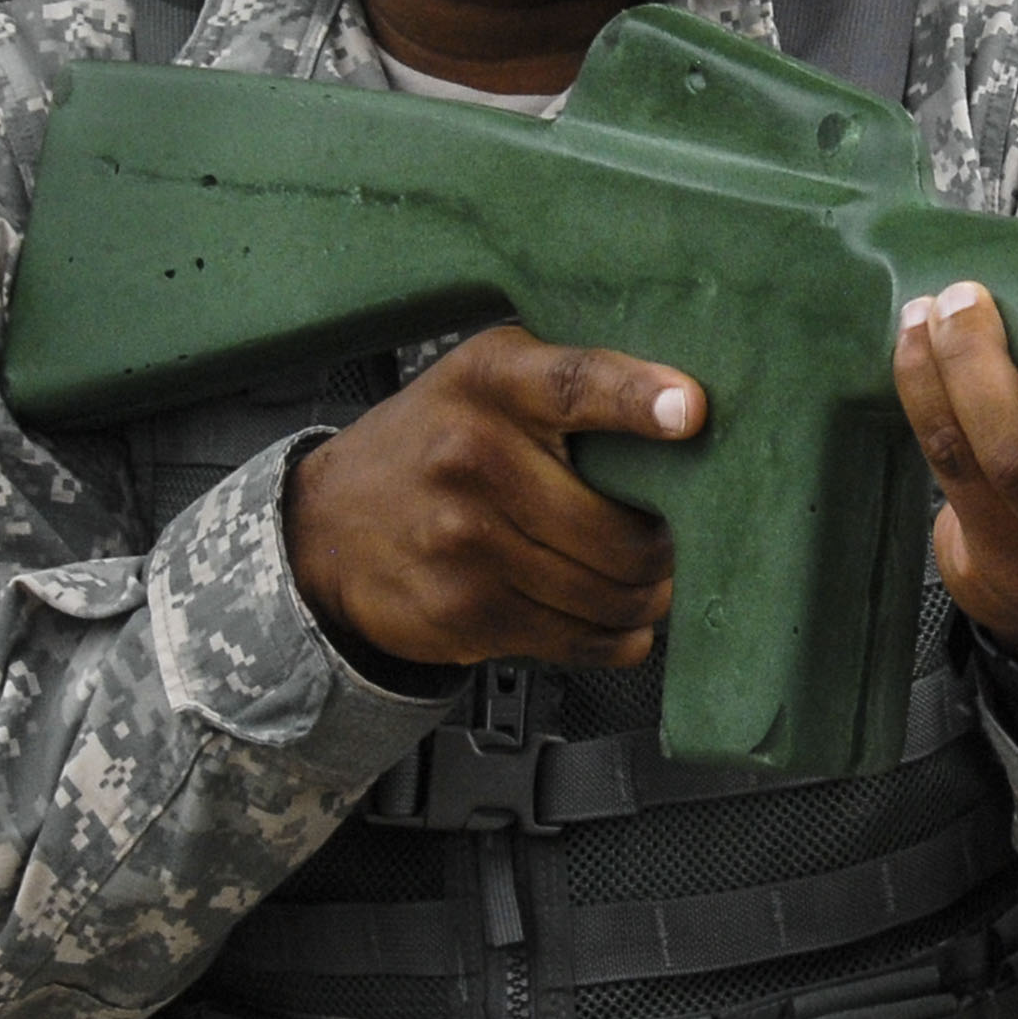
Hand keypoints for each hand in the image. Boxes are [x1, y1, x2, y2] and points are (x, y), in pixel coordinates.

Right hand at [283, 327, 697, 669]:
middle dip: (663, 546)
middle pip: (620, 529)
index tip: (691, 410)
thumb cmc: (433, 442)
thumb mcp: (487, 379)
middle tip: (664, 539)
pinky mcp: (464, 612)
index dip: (639, 398)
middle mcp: (473, 457)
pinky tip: (607, 616)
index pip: (576, 382)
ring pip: (609, 594)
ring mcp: (464, 542)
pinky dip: (614, 637)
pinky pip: (579, 640)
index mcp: (492, 382)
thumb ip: (575, 385)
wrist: (326, 525)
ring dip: (645, 596)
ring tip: (638, 578)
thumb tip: (690, 414)